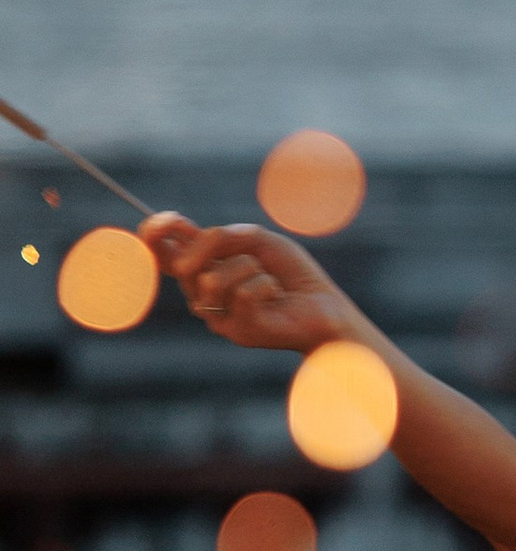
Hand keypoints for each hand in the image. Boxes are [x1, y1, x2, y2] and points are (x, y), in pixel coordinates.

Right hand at [143, 214, 360, 355]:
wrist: (325, 306)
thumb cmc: (292, 274)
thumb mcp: (258, 241)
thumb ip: (224, 236)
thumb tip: (192, 235)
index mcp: (202, 271)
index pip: (161, 254)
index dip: (156, 233)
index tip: (176, 219)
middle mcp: (202, 296)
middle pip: (182, 266)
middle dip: (214, 247)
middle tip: (251, 253)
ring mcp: (217, 317)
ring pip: (212, 280)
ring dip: (248, 267)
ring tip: (268, 277)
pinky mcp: (238, 331)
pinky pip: (242, 294)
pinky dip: (265, 284)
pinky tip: (276, 293)